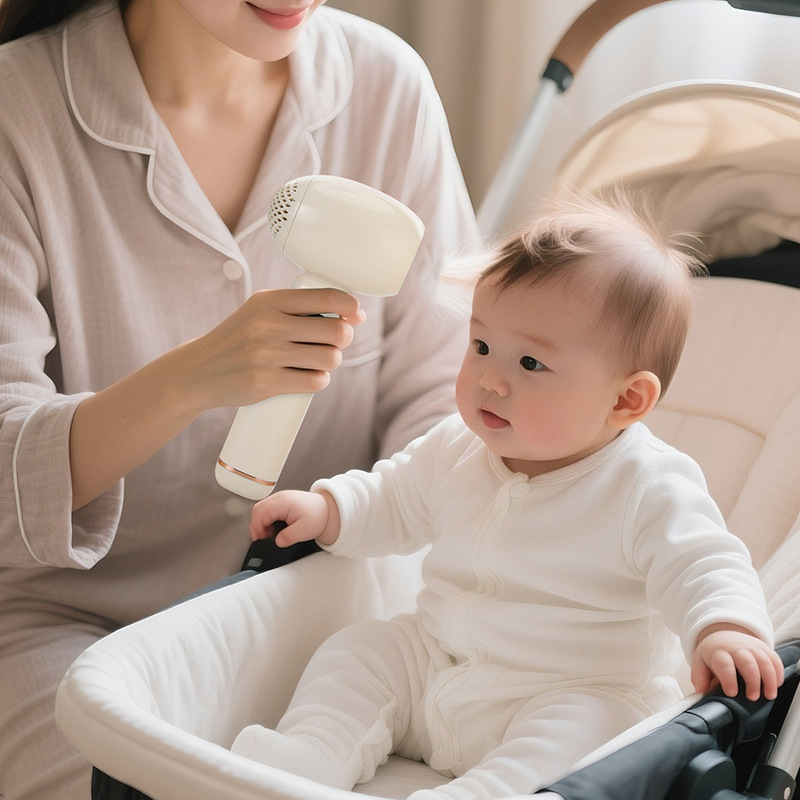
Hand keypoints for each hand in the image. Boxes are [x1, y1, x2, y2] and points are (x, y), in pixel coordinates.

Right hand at [178, 288, 365, 412]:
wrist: (199, 371)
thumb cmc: (240, 339)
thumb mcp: (262, 311)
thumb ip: (302, 308)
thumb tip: (355, 315)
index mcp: (269, 300)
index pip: (328, 298)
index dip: (351, 308)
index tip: (354, 316)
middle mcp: (267, 324)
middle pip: (336, 332)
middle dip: (342, 339)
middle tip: (331, 343)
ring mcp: (265, 355)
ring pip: (330, 359)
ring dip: (330, 362)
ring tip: (314, 361)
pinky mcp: (265, 383)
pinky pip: (315, 382)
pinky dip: (317, 381)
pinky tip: (305, 376)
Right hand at [250, 489, 339, 547]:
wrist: (328, 510)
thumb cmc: (319, 516)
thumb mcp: (304, 531)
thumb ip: (289, 537)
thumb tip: (277, 541)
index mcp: (283, 502)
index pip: (261, 513)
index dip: (257, 528)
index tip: (260, 539)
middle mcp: (280, 497)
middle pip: (258, 509)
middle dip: (256, 525)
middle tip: (261, 539)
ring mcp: (280, 498)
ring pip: (261, 508)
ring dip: (260, 522)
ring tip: (267, 535)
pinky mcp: (282, 502)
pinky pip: (267, 509)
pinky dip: (265, 519)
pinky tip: (272, 528)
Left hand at [691, 624, 783, 700]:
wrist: (723, 637)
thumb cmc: (714, 655)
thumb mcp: (701, 663)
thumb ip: (699, 678)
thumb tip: (700, 691)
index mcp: (718, 653)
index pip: (724, 664)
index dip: (728, 679)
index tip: (731, 693)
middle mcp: (736, 648)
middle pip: (747, 662)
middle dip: (752, 682)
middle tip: (752, 697)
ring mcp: (751, 647)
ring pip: (764, 661)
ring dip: (769, 680)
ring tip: (769, 695)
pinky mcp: (764, 648)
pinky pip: (775, 659)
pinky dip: (778, 673)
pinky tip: (776, 685)